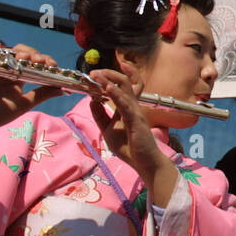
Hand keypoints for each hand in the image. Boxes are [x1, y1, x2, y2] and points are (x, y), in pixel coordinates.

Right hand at [0, 42, 64, 133]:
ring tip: (27, 58)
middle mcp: (8, 68)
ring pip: (9, 51)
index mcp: (19, 76)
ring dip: (20, 52)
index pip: (34, 62)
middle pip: (24, 53)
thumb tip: (63, 88)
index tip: (53, 66)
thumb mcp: (24, 103)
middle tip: (41, 61)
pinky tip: (1, 48)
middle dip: (35, 54)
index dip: (45, 60)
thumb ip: (42, 94)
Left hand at [87, 65, 163, 181]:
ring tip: (97, 74)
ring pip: (125, 89)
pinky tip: (107, 88)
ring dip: (110, 80)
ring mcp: (136, 112)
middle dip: (109, 74)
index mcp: (127, 108)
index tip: (96, 73)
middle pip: (125, 82)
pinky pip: (126, 104)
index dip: (111, 77)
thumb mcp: (108, 130)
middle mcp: (133, 106)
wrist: (144, 163)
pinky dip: (116, 94)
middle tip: (94, 72)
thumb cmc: (129, 148)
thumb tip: (92, 101)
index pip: (122, 87)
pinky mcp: (136, 120)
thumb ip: (100, 116)